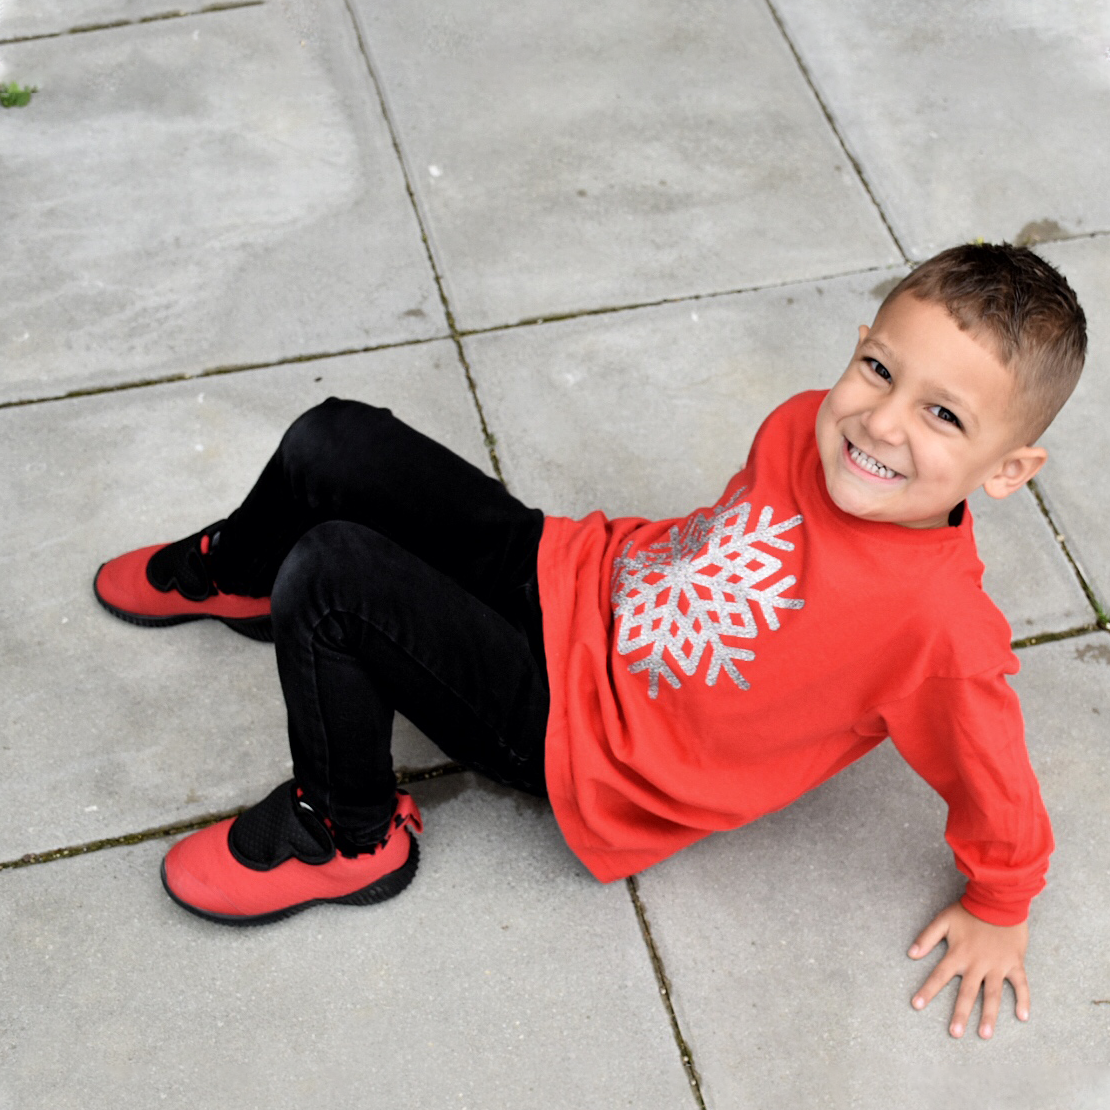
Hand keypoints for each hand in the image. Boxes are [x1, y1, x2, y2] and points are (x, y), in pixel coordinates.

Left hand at [908, 900, 1029, 1038]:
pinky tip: (1023, 1017)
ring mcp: (997, 965)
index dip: (927, 991)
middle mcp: (977, 963)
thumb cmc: (968, 910)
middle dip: (959, 1014)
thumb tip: (911, 954)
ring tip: (984, 1034)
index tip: (916, 1005)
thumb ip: (927, 937)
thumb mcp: (943, 920)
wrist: (998, 900)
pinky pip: (1021, 985)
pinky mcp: (1014, 963)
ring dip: (989, 1015)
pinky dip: (1023, 1000)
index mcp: (958, 954)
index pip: (939, 976)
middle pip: (967, 993)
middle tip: (954, 1033)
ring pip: (993, 995)